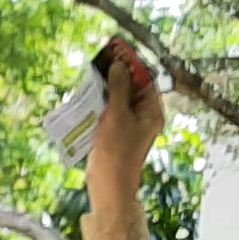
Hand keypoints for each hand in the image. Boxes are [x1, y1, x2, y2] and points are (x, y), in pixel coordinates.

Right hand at [84, 37, 166, 208]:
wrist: (108, 188)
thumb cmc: (117, 153)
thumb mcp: (118, 116)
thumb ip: (118, 88)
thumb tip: (119, 65)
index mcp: (151, 112)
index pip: (145, 80)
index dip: (132, 64)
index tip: (117, 51)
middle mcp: (142, 117)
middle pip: (130, 88)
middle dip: (115, 75)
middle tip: (100, 62)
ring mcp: (128, 126)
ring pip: (117, 99)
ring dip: (104, 89)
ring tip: (91, 77)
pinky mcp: (113, 134)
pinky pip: (108, 113)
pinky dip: (99, 104)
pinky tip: (86, 97)